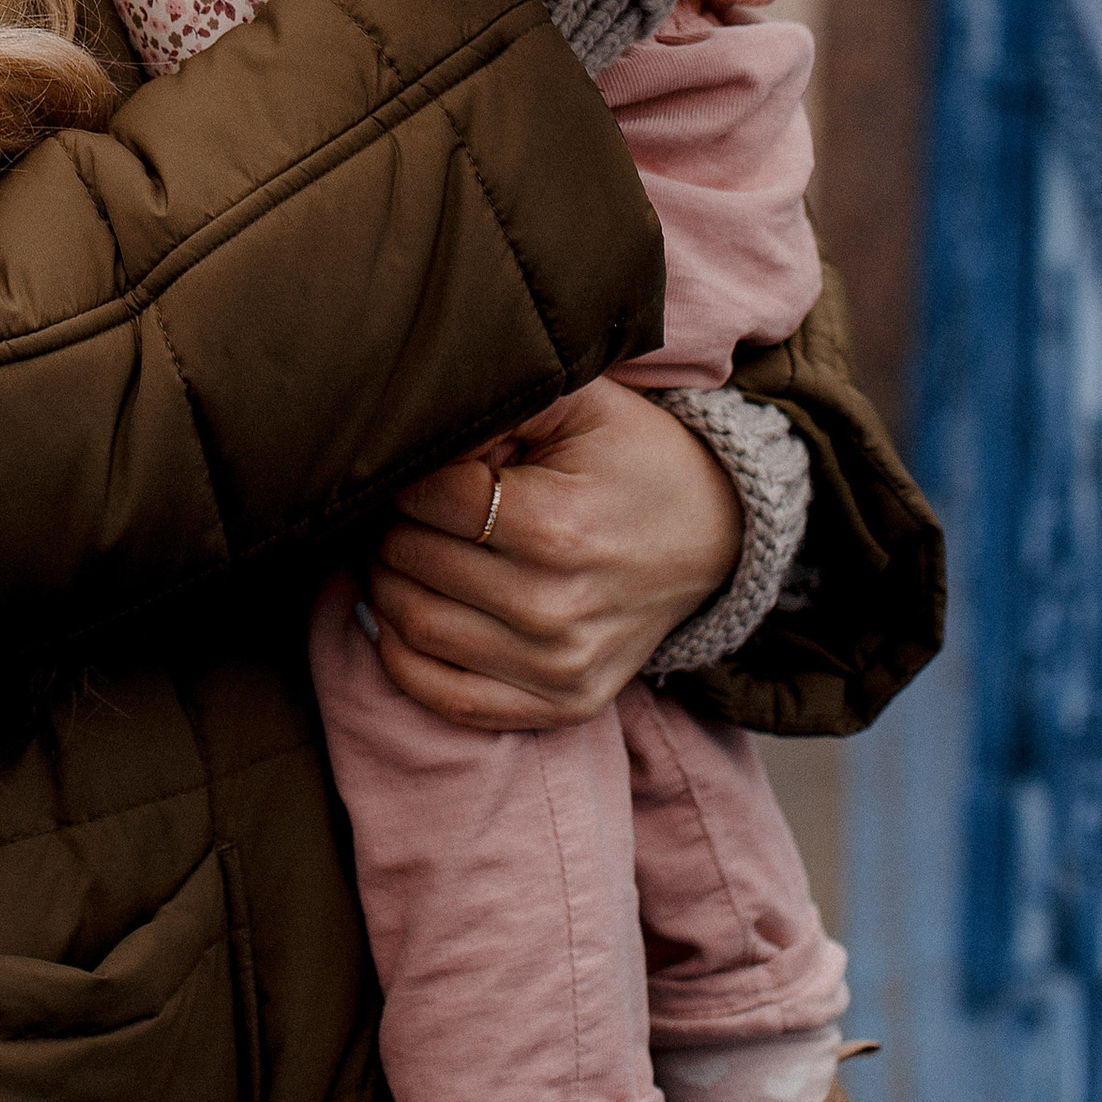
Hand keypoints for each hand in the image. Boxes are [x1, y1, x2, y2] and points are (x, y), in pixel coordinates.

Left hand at [363, 380, 742, 729]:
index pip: (428, 498)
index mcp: (555, 526)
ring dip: (387, 583)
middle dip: (392, 524)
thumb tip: (425, 424)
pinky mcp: (562, 705)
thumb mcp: (582, 402)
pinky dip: (403, 657)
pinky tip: (403, 614)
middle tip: (404, 506)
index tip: (424, 465)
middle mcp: (553, 607)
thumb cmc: (636, 460)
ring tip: (402, 549)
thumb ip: (503, 395)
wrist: (714, 538)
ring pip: (414, 626)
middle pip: (412, 561)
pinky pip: (448, 698)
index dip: (411, 474)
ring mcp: (559, 667)